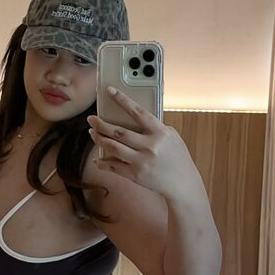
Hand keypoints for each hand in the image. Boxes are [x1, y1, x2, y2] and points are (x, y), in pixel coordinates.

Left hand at [86, 86, 197, 200]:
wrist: (183, 183)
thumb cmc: (178, 157)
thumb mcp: (171, 136)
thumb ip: (154, 127)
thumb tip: (134, 118)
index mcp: (160, 133)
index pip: (138, 112)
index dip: (122, 100)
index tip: (110, 91)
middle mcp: (149, 146)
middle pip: (119, 132)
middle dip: (101, 124)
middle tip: (91, 119)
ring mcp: (141, 161)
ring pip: (112, 147)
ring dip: (99, 139)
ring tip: (93, 133)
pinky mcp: (135, 175)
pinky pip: (114, 167)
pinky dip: (103, 162)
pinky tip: (97, 158)